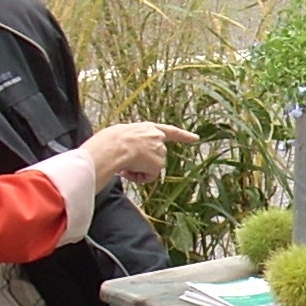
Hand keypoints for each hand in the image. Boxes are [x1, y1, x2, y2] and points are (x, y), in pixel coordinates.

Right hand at [82, 123, 196, 188]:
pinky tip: (128, 171)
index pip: (170, 131)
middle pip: (155, 156)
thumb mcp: (122, 133)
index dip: (183, 135)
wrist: (113, 147)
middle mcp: (158, 137)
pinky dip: (139, 177)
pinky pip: (149, 176)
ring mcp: (160, 150)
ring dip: (138, 170)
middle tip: (125, 163)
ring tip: (123, 165)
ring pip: (150, 168)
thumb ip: (134, 141)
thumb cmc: (110, 140)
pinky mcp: (158, 164)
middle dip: (142, 163)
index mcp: (148, 127)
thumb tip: (128, 154)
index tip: (196, 138)